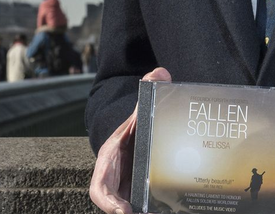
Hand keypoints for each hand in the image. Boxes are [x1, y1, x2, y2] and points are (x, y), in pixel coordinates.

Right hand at [89, 67, 171, 212]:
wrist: (130, 145)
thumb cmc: (129, 135)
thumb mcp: (134, 119)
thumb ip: (146, 100)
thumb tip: (160, 74)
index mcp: (108, 166)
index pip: (101, 190)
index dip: (109, 203)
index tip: (123, 211)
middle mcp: (116, 186)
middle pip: (118, 207)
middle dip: (128, 213)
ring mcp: (127, 196)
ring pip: (133, 210)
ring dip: (144, 213)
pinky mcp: (140, 201)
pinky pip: (145, 209)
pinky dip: (155, 210)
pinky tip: (174, 211)